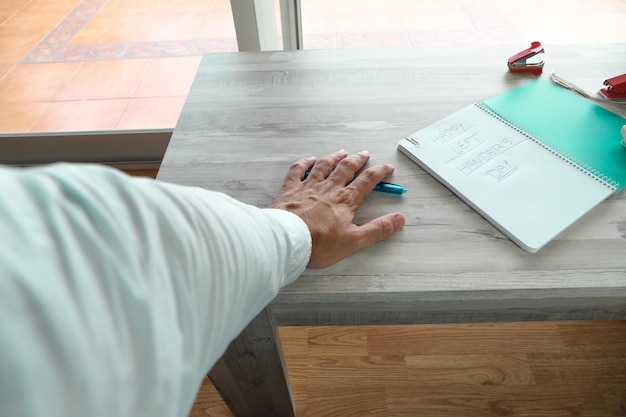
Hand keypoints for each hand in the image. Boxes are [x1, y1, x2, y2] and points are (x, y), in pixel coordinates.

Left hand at [271, 150, 405, 267]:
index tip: (386, 168)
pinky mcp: (290, 189)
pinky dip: (305, 162)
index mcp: (345, 200)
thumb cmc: (318, 243)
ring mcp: (308, 187)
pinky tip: (310, 160)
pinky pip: (298, 170)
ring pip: (324, 166)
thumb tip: (398, 219)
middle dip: (357, 160)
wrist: (288, 240)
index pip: (367, 181)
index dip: (379, 172)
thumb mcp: (355, 241)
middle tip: (364, 154)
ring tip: (342, 152)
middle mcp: (328, 189)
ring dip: (335, 157)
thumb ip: (378, 229)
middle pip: (346, 168)